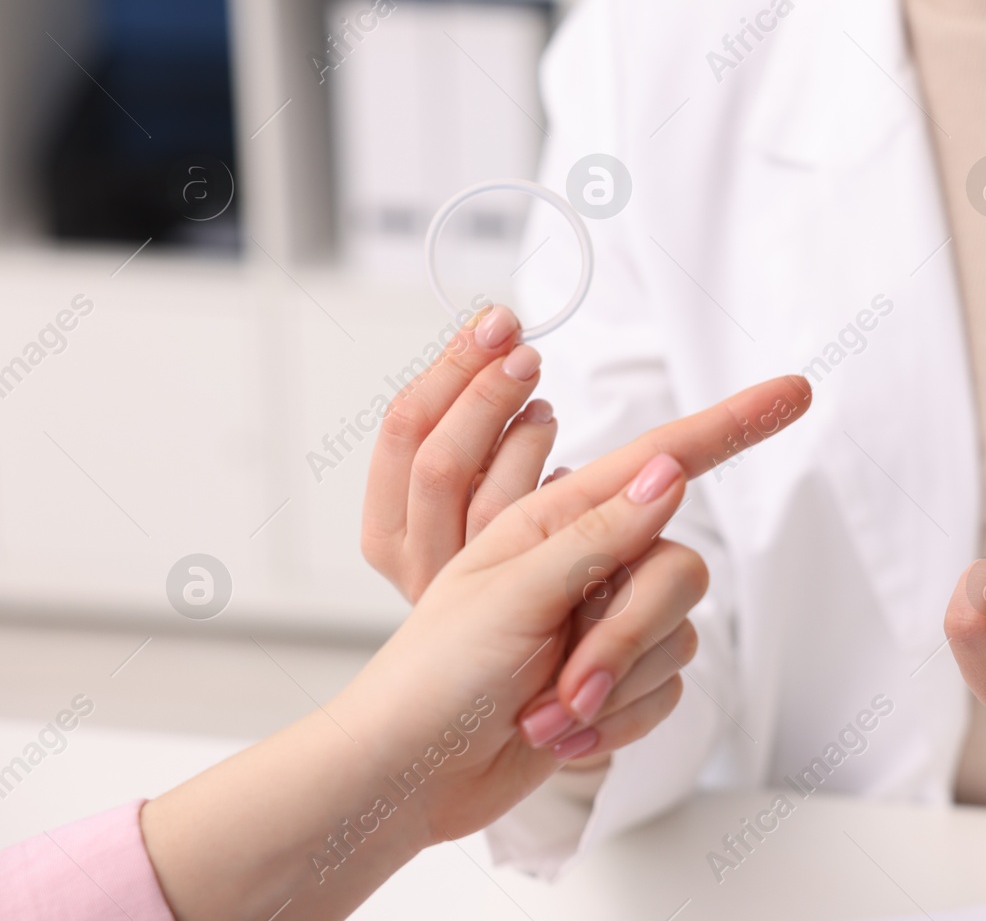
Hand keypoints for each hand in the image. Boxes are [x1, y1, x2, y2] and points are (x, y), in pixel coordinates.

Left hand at [141, 375, 811, 920]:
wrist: (412, 774)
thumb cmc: (435, 675)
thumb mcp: (510, 592)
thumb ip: (598, 533)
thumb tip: (669, 472)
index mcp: (559, 520)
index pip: (662, 459)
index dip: (733, 424)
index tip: (796, 392)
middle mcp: (593, 564)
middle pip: (677, 572)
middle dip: (625, 641)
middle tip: (564, 687)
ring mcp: (608, 622)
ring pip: (676, 640)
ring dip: (609, 692)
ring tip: (543, 716)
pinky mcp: (620, 680)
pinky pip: (667, 693)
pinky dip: (613, 725)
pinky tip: (558, 737)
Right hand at [361, 304, 558, 602]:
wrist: (481, 693)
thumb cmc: (482, 586)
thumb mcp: (461, 505)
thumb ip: (469, 437)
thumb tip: (497, 343)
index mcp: (386, 527)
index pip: (404, 429)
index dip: (450, 368)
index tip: (493, 323)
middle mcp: (416, 559)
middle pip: (437, 457)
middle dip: (484, 392)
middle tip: (524, 350)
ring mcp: (465, 588)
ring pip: (485, 496)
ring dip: (520, 437)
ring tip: (545, 408)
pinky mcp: (514, 610)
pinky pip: (533, 538)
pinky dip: (549, 485)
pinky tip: (568, 466)